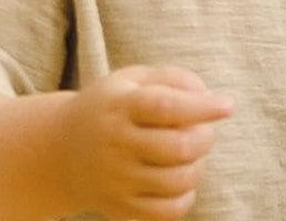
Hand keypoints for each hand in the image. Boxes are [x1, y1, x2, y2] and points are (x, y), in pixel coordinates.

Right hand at [58, 65, 232, 219]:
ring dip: (198, 167)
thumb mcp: (134, 78)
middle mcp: (116, 145)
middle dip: (205, 138)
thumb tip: (207, 97)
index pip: (165, 107)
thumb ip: (174, 78)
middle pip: (176, 149)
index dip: (201, 107)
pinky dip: (185, 198)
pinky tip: (181, 180)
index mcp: (121, 106)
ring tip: (192, 155)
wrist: (59, 151)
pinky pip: (164, 213)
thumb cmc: (113, 105)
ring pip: (175, 182)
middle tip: (204, 130)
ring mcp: (115, 180)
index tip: (227, 106)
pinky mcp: (118, 207)